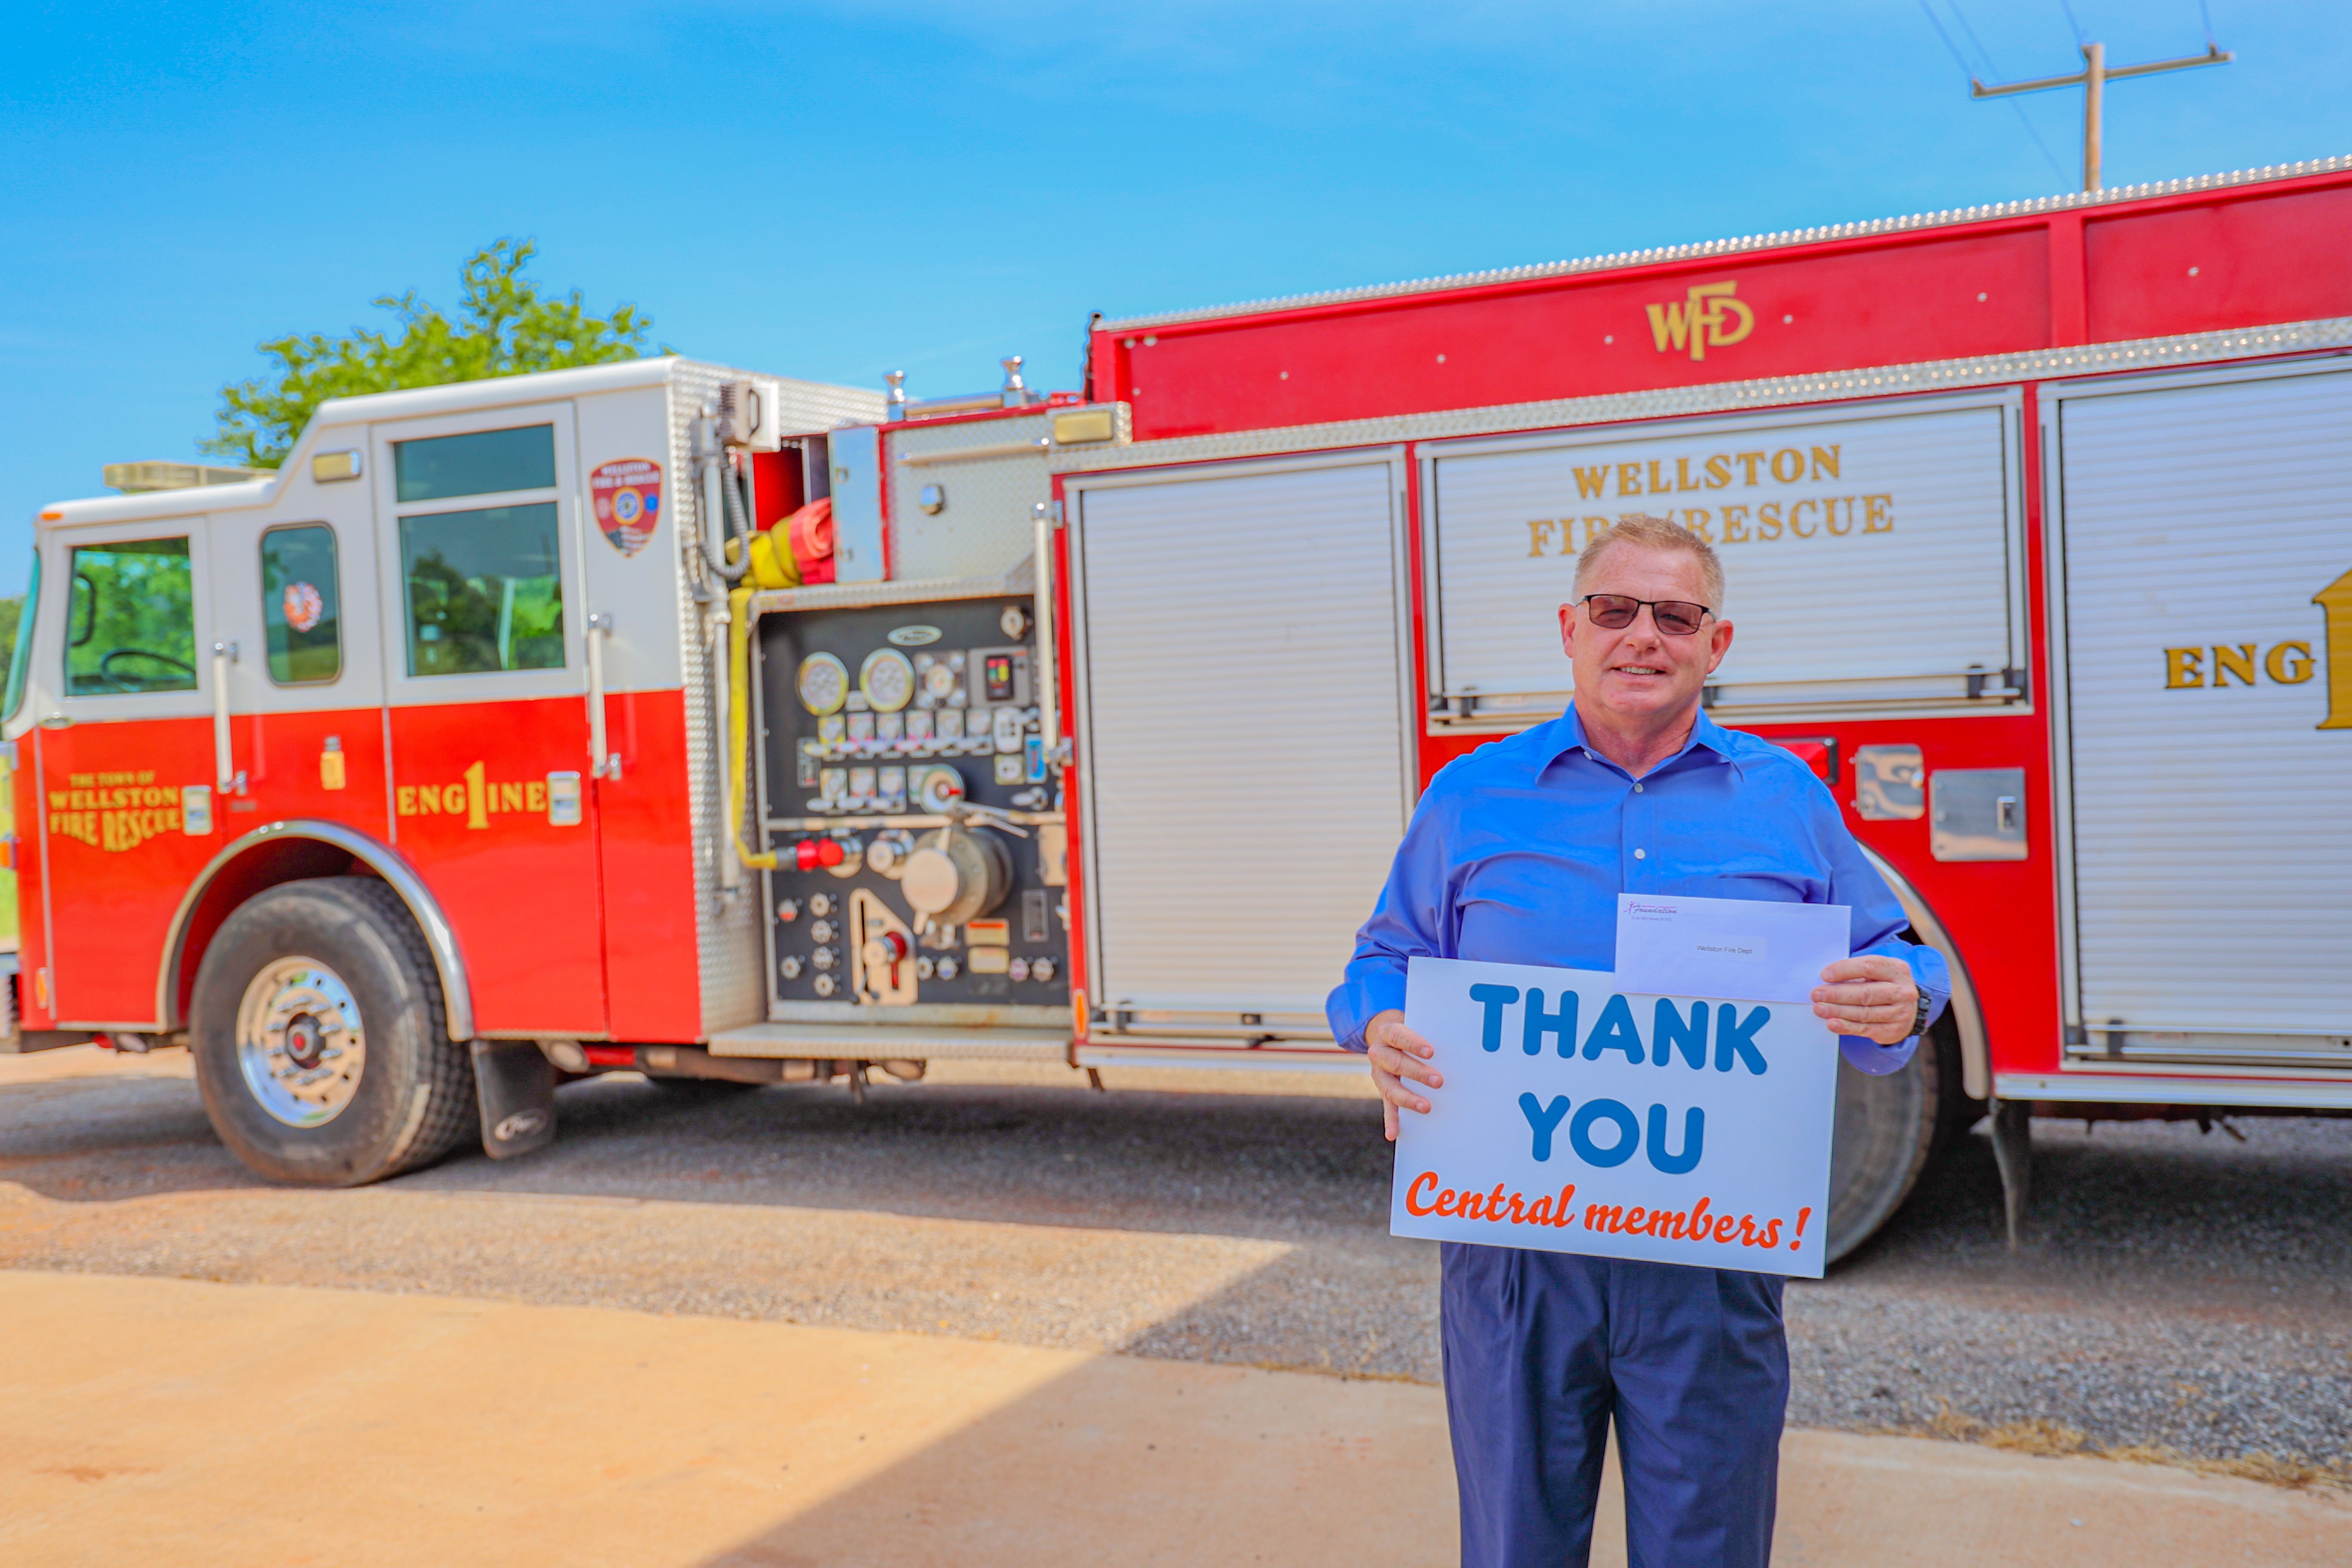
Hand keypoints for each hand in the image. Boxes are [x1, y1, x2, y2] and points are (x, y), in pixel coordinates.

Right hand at [1364, 1009, 1441, 1141]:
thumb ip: (1430, 1034)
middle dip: (1417, 1073)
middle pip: (1396, 1063)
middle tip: (1439, 1081)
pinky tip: (1393, 1133)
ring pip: (1390, 1088)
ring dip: (1408, 1098)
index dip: (1413, 1044)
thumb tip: (1461, 1042)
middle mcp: (1379, 1053)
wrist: (1387, 1036)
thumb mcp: (1416, 1027)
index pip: (1399, 1036)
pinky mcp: (1383, 1090)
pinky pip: (1386, 1107)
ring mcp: (1379, 1074)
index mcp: (1388, 1033)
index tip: (1430, 1052)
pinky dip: (1391, 1121)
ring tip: (1426, 1106)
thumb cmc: (1410, 1033)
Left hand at [1811, 955, 1919, 1044]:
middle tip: (1816, 994)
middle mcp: (1902, 991)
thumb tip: (1826, 980)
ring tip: (1819, 1008)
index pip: (1869, 967)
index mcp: (1897, 969)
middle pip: (1865, 993)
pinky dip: (1846, 1027)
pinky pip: (1865, 1029)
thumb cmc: (1883, 985)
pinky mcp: (1893, 1030)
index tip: (1825, 975)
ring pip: (1864, 1013)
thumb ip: (1856, 973)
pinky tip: (1832, 1023)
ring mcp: (1900, 1012)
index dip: (1845, 970)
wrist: (1908, 1008)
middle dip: (1837, 994)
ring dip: (1838, 1011)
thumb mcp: (1877, 973)